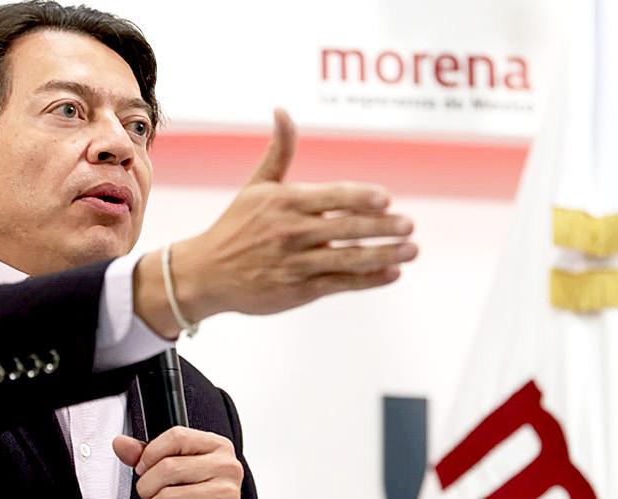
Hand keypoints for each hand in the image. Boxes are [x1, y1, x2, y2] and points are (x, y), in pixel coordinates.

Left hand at [112, 427, 242, 498]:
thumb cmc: (199, 490)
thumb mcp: (180, 464)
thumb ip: (150, 453)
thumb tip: (121, 443)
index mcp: (217, 445)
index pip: (177, 436)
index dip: (151, 453)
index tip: (143, 467)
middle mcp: (226, 465)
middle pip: (169, 466)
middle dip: (148, 483)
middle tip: (150, 491)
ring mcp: (225, 490)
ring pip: (168, 494)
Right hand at [135, 109, 417, 337]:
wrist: (206, 273)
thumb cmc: (236, 226)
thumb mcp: (256, 186)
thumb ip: (279, 150)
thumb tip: (282, 109)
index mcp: (284, 202)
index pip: (332, 197)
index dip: (361, 198)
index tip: (387, 199)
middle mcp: (291, 232)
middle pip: (346, 228)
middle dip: (382, 227)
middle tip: (410, 225)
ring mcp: (295, 263)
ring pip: (348, 258)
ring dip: (384, 254)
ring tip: (411, 250)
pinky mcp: (297, 290)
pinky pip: (340, 283)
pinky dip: (369, 279)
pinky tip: (392, 272)